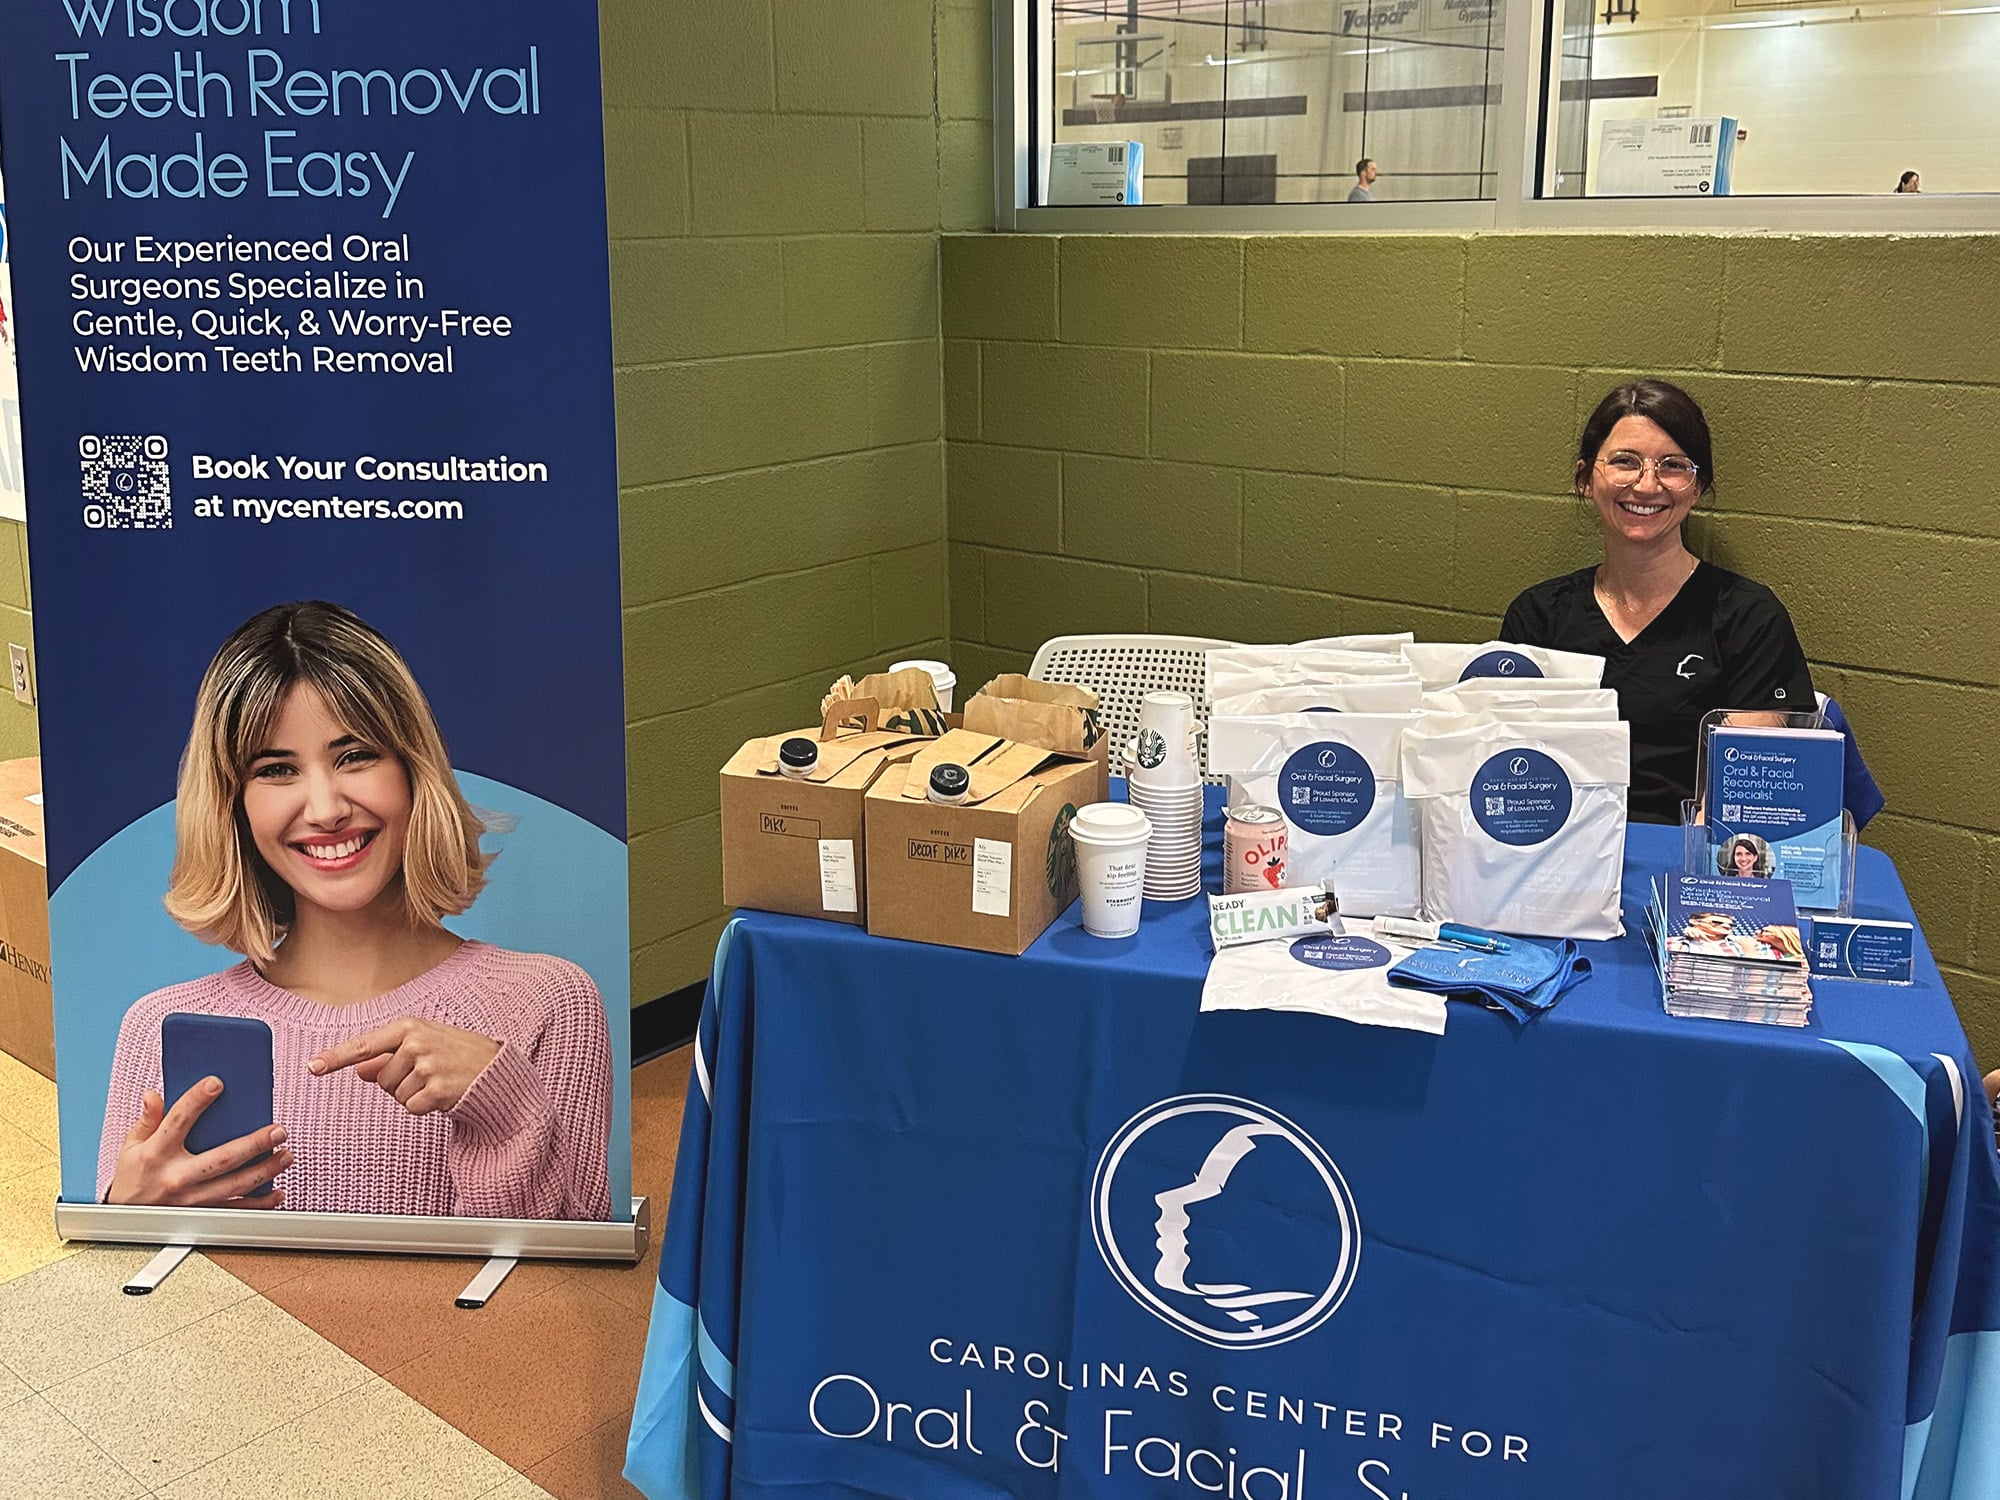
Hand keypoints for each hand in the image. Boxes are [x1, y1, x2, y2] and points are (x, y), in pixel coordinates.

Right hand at [105, 1079, 290, 1206]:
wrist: (123, 1218)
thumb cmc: (132, 1177)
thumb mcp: (131, 1145)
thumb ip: (147, 1119)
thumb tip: (153, 1094)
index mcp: (157, 1153)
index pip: (178, 1121)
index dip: (196, 1100)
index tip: (216, 1083)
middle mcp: (176, 1176)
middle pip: (221, 1159)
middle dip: (253, 1144)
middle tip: (278, 1131)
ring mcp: (191, 1198)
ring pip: (235, 1185)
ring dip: (265, 1170)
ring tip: (285, 1156)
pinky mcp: (201, 1214)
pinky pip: (235, 1209)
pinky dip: (259, 1203)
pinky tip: (277, 1192)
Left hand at [309, 1018, 500, 1115]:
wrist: (496, 1070)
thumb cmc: (457, 1054)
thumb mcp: (423, 1045)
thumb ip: (389, 1055)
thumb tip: (359, 1069)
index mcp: (408, 1027)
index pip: (364, 1045)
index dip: (335, 1057)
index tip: (312, 1067)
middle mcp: (415, 1043)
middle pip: (380, 1078)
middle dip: (399, 1083)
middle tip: (428, 1074)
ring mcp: (427, 1065)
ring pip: (396, 1095)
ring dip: (413, 1095)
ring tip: (438, 1082)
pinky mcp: (437, 1089)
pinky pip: (411, 1107)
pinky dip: (424, 1107)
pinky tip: (444, 1094)